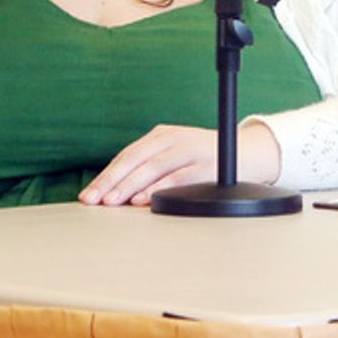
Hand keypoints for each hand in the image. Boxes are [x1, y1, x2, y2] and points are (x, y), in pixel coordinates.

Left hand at [78, 121, 281, 205]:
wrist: (248, 153)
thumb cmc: (205, 158)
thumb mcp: (175, 154)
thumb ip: (150, 166)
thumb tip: (115, 192)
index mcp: (163, 135)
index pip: (128, 156)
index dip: (106, 175)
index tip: (88, 194)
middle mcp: (175, 139)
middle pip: (136, 160)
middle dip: (111, 181)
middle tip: (93, 200)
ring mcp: (191, 151)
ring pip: (154, 168)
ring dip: (130, 186)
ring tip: (111, 202)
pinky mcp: (207, 166)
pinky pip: (179, 178)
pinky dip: (159, 189)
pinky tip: (142, 200)